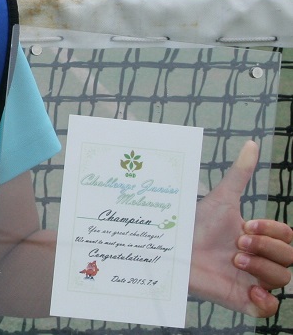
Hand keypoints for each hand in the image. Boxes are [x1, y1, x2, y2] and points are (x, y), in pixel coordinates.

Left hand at [188, 140, 292, 316]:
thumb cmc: (194, 223)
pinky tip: (248, 288)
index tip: (247, 224)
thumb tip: (251, 142)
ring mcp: (251, 280)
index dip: (274, 231)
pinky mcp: (240, 300)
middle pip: (290, 258)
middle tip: (238, 242)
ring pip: (283, 280)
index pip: (287, 236)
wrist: (170, 248)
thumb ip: (239, 174)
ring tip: (234, 259)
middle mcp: (258, 259)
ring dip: (261, 267)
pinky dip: (265, 301)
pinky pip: (269, 309)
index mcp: (256, 237)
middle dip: (267, 248)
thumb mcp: (220, 198)